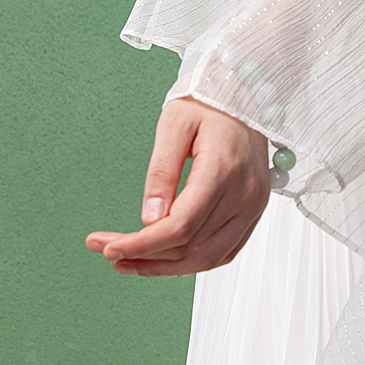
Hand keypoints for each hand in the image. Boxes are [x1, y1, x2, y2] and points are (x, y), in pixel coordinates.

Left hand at [85, 96, 270, 276]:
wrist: (245, 97)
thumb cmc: (209, 104)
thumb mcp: (174, 124)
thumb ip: (161, 173)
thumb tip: (150, 219)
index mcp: (223, 170)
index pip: (180, 226)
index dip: (142, 244)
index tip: (110, 249)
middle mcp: (245, 194)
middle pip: (190, 247)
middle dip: (144, 256)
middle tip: (109, 252)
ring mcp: (254, 205)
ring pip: (208, 258)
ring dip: (167, 267)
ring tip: (131, 262)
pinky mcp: (255, 210)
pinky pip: (225, 251)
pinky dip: (194, 261)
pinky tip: (165, 257)